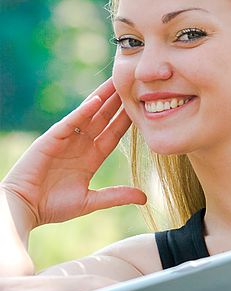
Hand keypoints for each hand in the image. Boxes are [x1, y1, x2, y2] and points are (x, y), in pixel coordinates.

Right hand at [1, 78, 146, 227]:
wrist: (25, 208)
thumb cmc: (53, 206)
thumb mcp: (91, 201)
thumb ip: (117, 196)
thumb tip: (144, 198)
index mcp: (91, 158)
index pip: (113, 135)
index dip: (125, 121)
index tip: (141, 109)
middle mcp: (80, 145)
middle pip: (103, 119)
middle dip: (116, 103)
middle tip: (132, 85)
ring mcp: (66, 140)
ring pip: (88, 115)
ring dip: (102, 98)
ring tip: (116, 83)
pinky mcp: (51, 139)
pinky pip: (70, 122)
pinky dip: (83, 111)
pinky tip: (96, 100)